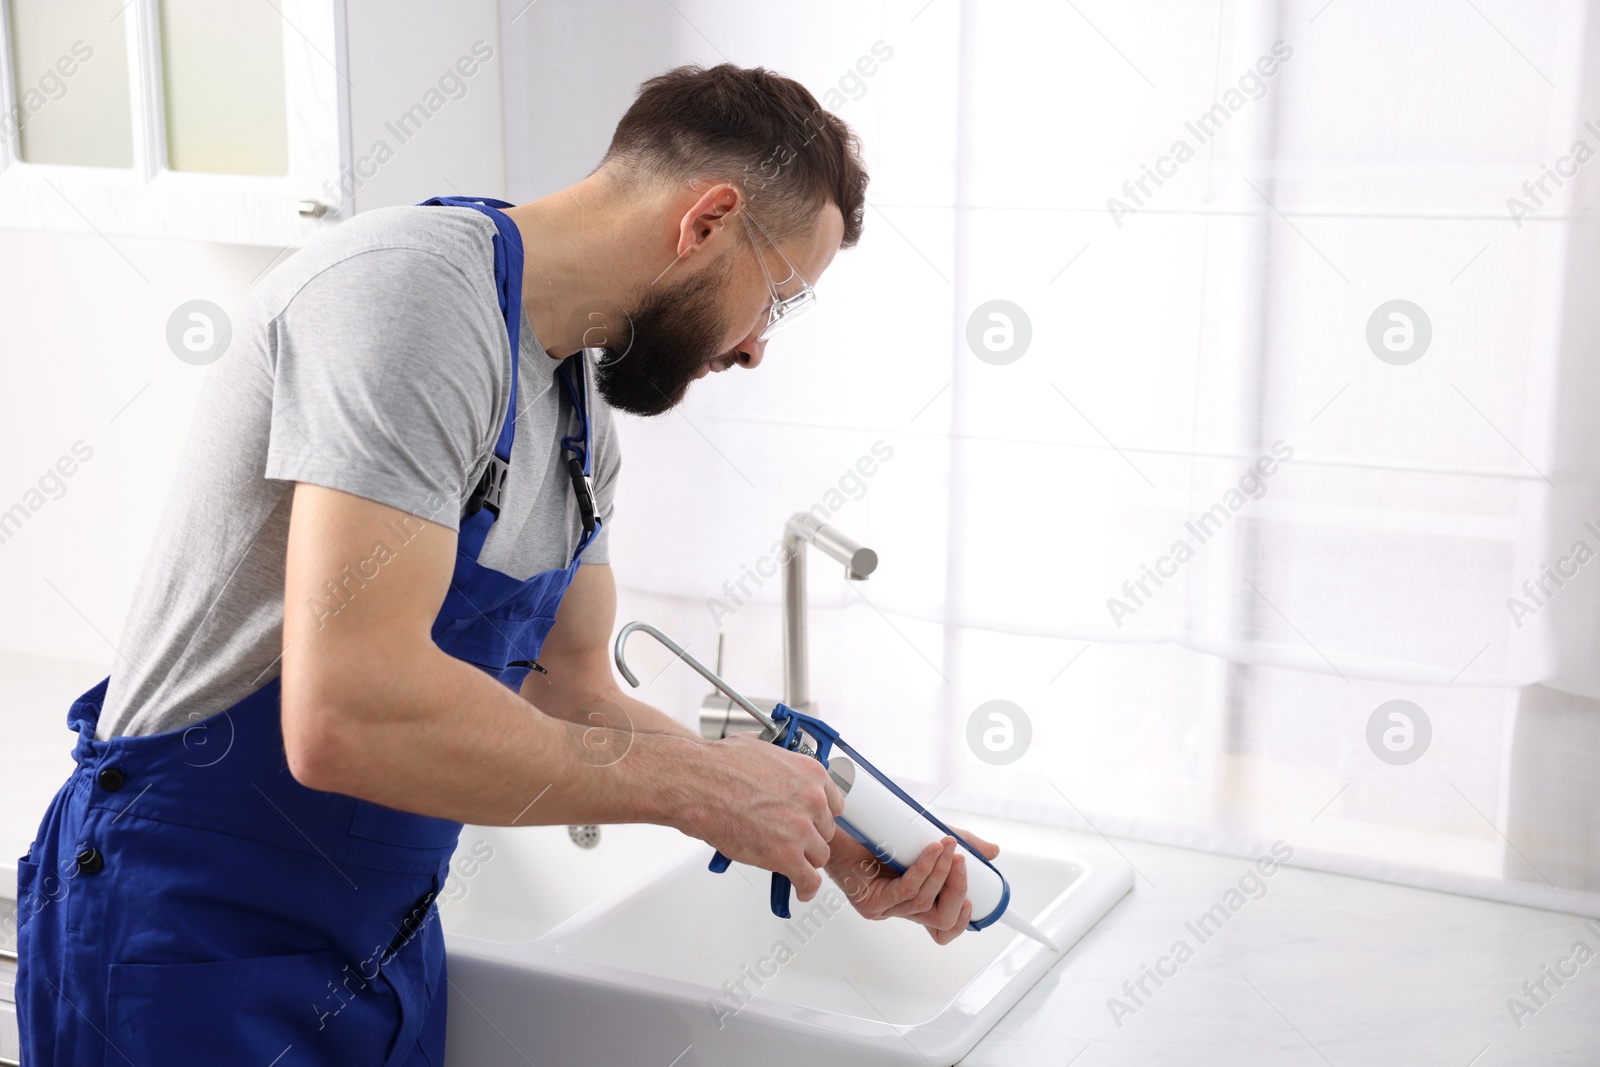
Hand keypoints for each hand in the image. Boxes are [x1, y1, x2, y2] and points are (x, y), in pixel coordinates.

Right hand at [679, 734, 844, 901]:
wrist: (696, 784)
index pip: (833, 804)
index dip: (818, 816)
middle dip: (809, 837)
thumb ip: (783, 766)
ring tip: (789, 862)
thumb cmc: (719, 766)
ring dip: (805, 860)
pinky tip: (800, 889)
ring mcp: (800, 830)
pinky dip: (805, 888)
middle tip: (791, 840)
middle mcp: (812, 801)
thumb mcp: (763, 750)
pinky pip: (808, 880)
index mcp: (810, 774)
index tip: (811, 822)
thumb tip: (781, 772)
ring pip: (819, 856)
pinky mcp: (786, 856)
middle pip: (825, 831)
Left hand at [825, 825, 1000, 944]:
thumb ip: (961, 844)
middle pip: (939, 920)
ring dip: (940, 874)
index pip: (941, 927)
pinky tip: (931, 852)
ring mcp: (884, 908)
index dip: (960, 921)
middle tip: (965, 863)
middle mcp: (900, 909)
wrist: (840, 823)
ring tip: (948, 846)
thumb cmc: (879, 832)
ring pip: (923, 903)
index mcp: (914, 900)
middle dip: (957, 893)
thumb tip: (992, 852)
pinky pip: (903, 892)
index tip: (973, 902)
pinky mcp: (869, 902)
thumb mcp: (928, 835)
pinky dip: (922, 871)